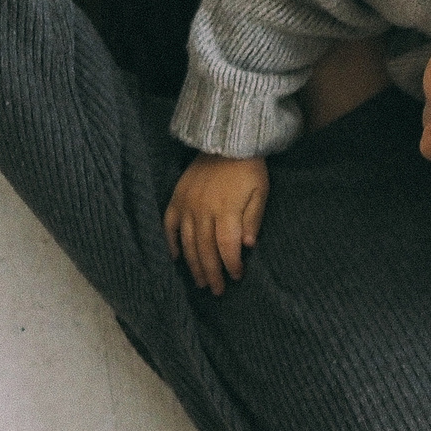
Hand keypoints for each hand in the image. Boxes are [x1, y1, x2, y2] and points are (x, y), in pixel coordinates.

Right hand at [167, 154, 269, 295]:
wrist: (226, 140)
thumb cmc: (249, 167)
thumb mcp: (260, 191)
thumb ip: (253, 218)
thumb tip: (248, 245)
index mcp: (226, 210)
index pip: (226, 247)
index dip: (231, 265)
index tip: (236, 277)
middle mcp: (203, 211)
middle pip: (205, 250)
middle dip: (212, 273)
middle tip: (217, 290)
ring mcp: (187, 205)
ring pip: (187, 242)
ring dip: (193, 265)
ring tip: (200, 281)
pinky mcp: (177, 197)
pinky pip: (169, 224)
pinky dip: (171, 242)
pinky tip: (175, 257)